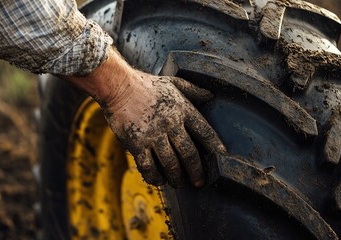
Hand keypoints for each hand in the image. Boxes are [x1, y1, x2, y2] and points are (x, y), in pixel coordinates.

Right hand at [103, 71, 224, 186]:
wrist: (119, 86)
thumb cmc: (147, 84)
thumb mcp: (173, 83)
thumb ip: (193, 90)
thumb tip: (211, 95)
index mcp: (182, 110)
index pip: (205, 131)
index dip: (215, 146)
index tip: (222, 157)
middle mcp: (170, 124)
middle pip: (189, 153)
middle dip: (197, 171)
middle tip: (199, 182)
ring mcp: (153, 135)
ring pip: (170, 164)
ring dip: (177, 177)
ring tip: (180, 184)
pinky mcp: (136, 143)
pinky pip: (148, 166)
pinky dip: (154, 176)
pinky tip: (158, 180)